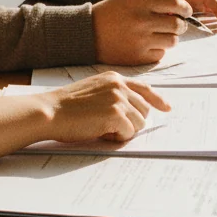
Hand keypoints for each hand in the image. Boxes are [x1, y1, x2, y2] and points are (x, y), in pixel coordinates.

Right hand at [41, 73, 170, 142]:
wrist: (50, 111)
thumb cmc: (66, 106)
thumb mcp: (93, 91)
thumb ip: (113, 95)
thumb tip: (132, 111)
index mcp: (114, 78)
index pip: (143, 88)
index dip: (157, 99)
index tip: (166, 107)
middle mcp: (119, 85)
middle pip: (144, 110)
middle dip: (132, 122)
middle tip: (111, 127)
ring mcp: (119, 99)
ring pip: (139, 123)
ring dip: (124, 131)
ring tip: (102, 128)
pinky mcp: (116, 114)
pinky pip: (129, 132)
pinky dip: (118, 137)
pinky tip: (101, 132)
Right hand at [91, 0, 193, 64]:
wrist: (88, 34)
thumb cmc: (110, 14)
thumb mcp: (129, 0)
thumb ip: (152, 2)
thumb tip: (178, 11)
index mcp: (140, 2)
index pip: (174, 2)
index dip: (184, 7)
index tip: (185, 11)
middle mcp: (142, 21)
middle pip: (177, 24)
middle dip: (180, 25)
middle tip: (176, 25)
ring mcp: (141, 41)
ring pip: (172, 41)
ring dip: (170, 38)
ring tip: (160, 35)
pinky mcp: (138, 57)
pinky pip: (160, 54)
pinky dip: (158, 50)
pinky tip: (147, 45)